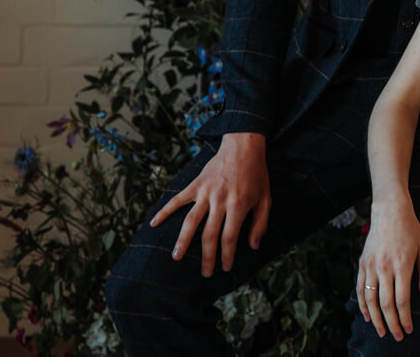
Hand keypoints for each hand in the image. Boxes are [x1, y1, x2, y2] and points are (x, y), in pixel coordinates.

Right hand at [150, 131, 270, 276]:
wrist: (243, 146)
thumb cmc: (256, 174)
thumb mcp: (265, 199)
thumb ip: (260, 223)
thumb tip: (253, 246)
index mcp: (238, 205)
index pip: (229, 238)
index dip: (227, 255)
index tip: (225, 268)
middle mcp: (220, 200)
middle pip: (209, 235)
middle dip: (207, 257)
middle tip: (205, 273)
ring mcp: (205, 192)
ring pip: (191, 221)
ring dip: (182, 240)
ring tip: (176, 257)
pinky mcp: (196, 184)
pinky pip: (178, 199)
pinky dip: (165, 211)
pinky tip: (154, 223)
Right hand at [356, 199, 419, 340]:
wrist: (390, 210)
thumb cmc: (411, 230)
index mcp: (402, 265)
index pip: (402, 300)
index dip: (405, 319)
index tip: (409, 329)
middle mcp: (384, 267)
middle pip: (386, 304)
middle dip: (392, 324)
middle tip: (397, 337)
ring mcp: (370, 265)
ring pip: (370, 300)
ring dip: (375, 319)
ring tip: (382, 331)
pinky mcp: (362, 263)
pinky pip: (359, 289)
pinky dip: (362, 305)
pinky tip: (367, 315)